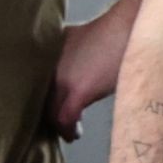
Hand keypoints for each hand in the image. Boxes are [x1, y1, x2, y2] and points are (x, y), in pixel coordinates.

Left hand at [50, 7, 130, 139]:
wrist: (128, 27)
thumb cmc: (111, 34)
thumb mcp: (75, 39)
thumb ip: (65, 55)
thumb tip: (69, 73)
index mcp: (47, 53)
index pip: (34, 83)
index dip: (41, 99)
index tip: (50, 108)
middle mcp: (49, 65)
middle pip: (39, 99)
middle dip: (48, 114)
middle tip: (58, 125)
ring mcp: (62, 78)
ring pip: (50, 112)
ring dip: (59, 125)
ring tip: (68, 132)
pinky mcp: (78, 90)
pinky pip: (65, 118)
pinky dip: (68, 130)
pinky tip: (74, 134)